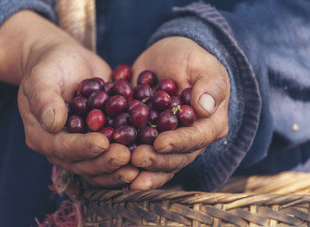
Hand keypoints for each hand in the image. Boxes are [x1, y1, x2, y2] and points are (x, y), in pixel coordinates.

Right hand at [0, 10, 138, 187]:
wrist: (68, 62)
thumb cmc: (51, 66)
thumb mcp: (42, 77)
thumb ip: (44, 99)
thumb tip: (53, 123)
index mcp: (42, 136)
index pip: (62, 148)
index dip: (82, 148)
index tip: (102, 143)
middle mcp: (62, 147)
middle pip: (83, 163)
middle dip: (105, 161)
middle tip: (127, 156)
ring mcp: (83, 146)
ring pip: (99, 163)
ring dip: (119, 167)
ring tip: (139, 163)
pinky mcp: (101, 140)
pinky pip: (113, 152)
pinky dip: (129, 155)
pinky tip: (147, 153)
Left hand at [129, 36, 229, 188]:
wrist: (166, 58)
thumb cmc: (189, 59)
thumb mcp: (203, 65)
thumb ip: (209, 85)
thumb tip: (205, 108)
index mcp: (209, 124)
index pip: (197, 138)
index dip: (179, 143)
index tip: (160, 143)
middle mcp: (191, 139)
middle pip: (177, 157)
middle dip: (157, 160)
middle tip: (137, 158)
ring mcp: (170, 142)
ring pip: (159, 162)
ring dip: (143, 169)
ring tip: (125, 169)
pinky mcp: (150, 140)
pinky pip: (141, 153)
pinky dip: (128, 161)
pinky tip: (113, 164)